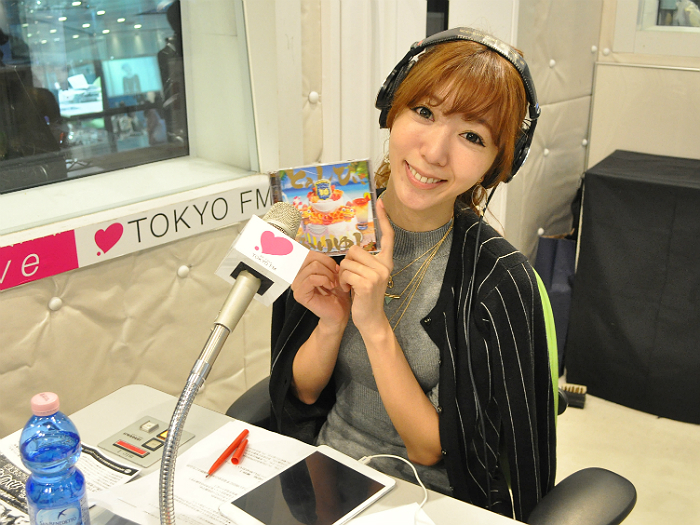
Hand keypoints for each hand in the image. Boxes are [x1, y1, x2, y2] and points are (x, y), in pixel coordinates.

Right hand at [291, 250, 349, 328]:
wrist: (339, 312)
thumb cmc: (337, 293)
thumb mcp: (333, 273)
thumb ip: (326, 262)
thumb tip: (326, 255)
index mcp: (302, 271)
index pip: (309, 253)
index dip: (325, 258)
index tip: (335, 268)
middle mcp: (296, 277)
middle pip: (310, 258)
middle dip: (327, 265)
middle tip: (335, 276)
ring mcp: (296, 286)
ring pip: (312, 267)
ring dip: (328, 274)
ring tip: (334, 283)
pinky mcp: (300, 294)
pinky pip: (312, 279)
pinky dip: (324, 280)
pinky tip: (330, 286)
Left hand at [338, 199, 394, 331]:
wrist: (370, 319)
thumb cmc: (364, 296)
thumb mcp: (366, 275)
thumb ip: (364, 261)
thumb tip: (352, 248)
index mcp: (386, 262)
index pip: (387, 237)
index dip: (384, 219)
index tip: (381, 202)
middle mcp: (384, 266)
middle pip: (355, 249)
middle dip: (347, 263)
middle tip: (351, 277)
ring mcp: (377, 274)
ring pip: (348, 261)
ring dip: (343, 274)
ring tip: (350, 285)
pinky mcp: (368, 283)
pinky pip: (346, 272)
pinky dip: (343, 282)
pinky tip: (350, 291)